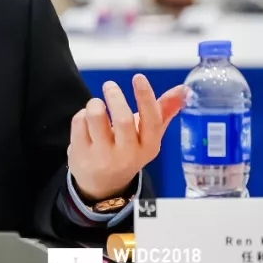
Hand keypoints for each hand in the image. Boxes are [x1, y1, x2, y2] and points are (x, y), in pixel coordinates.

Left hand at [68, 74, 185, 200]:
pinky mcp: (80, 154)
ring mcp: (102, 156)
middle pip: (123, 119)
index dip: (146, 97)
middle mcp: (127, 153)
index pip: (151, 121)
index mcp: (149, 147)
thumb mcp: (147, 136)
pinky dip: (82, 115)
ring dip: (95, 104)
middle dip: (116, 97)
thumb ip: (163, 112)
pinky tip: (86, 120)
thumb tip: (183, 89)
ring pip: (96, 117)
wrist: (103, 185)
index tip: (138, 78)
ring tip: (96, 103)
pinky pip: (79, 123)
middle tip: (110, 85)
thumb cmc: (128, 151)